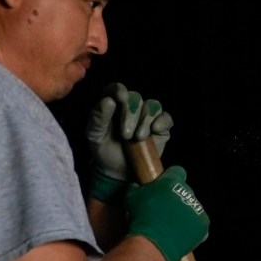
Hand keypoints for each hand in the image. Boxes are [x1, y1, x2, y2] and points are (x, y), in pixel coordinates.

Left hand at [81, 85, 170, 201]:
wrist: (118, 171)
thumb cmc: (104, 150)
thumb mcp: (95, 135)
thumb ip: (98, 117)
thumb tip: (109, 100)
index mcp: (111, 105)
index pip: (116, 88)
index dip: (119, 90)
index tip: (120, 98)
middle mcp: (130, 107)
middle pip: (136, 98)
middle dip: (131, 114)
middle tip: (126, 135)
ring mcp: (147, 117)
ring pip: (152, 106)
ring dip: (145, 121)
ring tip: (138, 138)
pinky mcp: (161, 128)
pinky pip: (166, 118)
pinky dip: (162, 122)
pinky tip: (155, 131)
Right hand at [122, 167, 208, 260]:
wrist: (153, 241)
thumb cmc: (141, 216)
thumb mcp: (131, 197)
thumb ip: (135, 187)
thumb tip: (135, 186)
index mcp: (173, 181)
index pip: (177, 171)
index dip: (170, 176)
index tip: (164, 184)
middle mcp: (189, 193)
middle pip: (185, 190)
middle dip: (176, 197)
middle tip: (164, 207)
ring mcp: (198, 210)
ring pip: (192, 207)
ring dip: (184, 212)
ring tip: (170, 223)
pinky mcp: (203, 226)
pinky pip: (198, 223)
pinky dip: (191, 227)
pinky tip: (179, 232)